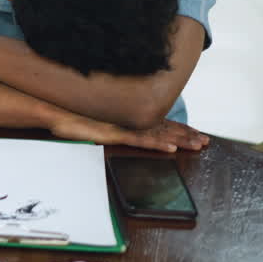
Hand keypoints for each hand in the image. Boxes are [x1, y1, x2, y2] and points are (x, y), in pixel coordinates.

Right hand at [51, 113, 210, 152]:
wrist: (55, 113)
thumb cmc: (72, 119)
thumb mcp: (95, 125)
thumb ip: (110, 126)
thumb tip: (118, 130)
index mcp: (128, 119)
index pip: (158, 123)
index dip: (177, 127)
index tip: (194, 133)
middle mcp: (129, 121)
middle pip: (163, 128)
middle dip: (186, 134)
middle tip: (206, 141)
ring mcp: (123, 127)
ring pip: (157, 134)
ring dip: (179, 139)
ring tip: (198, 145)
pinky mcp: (115, 134)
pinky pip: (140, 139)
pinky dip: (157, 143)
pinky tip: (171, 148)